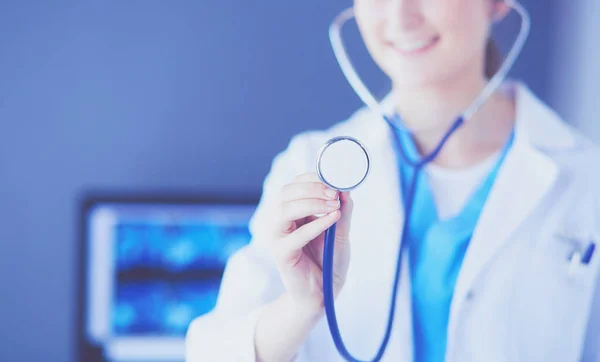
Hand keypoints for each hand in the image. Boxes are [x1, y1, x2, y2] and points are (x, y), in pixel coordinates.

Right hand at [268, 172, 354, 311]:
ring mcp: (278, 237)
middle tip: (334, 193)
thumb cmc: (329, 261)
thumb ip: (343, 211)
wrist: (325, 293)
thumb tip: (346, 189)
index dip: (311, 178)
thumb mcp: (340, 231)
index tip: (333, 179)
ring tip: (334, 206)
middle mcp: (281, 221)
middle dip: (311, 188)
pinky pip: (296, 235)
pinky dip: (315, 224)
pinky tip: (333, 219)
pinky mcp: (282, 254)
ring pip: (285, 210)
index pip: (294, 185)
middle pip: (286, 193)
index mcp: (292, 212)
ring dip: (312, 203)